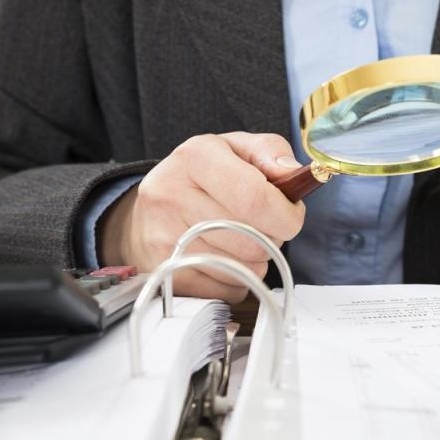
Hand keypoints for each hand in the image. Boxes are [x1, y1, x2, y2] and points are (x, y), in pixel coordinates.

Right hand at [100, 133, 305, 302]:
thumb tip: (293, 174)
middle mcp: (172, 196)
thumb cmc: (202, 179)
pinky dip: (237, 279)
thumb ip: (270, 152)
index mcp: (195, 158)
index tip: (292, 216)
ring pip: (244, 269)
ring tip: (241, 239)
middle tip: (264, 226)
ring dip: (256, 260)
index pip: (254, 197)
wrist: (146, 214)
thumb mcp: (235, 149)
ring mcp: (164, 240)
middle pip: (253, 239)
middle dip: (273, 238)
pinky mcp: (166, 275)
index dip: (286, 214)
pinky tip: (224, 257)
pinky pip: (228, 290)